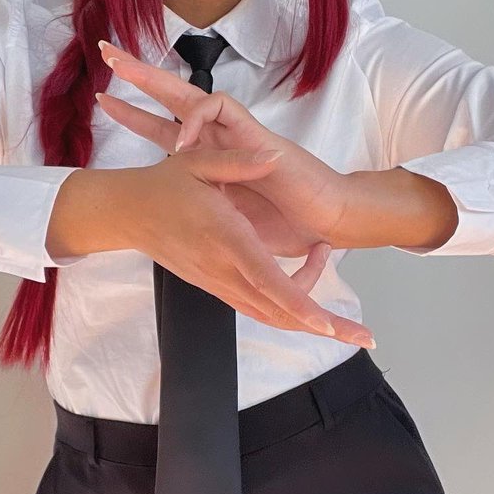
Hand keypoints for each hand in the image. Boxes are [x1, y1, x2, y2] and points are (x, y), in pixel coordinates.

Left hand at [95, 39, 350, 258]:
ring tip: (124, 71)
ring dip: (156, 81)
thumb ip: (203, 209)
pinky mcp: (254, 133)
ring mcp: (237, 134)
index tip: (105, 100)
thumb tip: (166, 216)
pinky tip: (181, 140)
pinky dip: (196, 118)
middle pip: (174, 97)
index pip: (166, 128)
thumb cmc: (288, 224)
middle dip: (140, 76)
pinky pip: (221, 108)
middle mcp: (221, 139)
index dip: (136, 115)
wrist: (325, 222)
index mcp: (211, 159)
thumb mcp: (228, 222)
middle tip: (106, 50)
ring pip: (192, 93)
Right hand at [117, 146, 375, 347]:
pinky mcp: (218, 286)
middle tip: (365, 337)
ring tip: (348, 327)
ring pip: (271, 314)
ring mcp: (220, 283)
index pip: (266, 279)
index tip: (326, 323)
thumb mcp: (197, 162)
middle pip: (279, 310)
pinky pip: (258, 307)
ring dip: (310, 323)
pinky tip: (311, 307)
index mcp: (225, 238)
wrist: (128, 214)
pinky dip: (289, 309)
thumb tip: (274, 156)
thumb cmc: (164, 185)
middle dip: (323, 326)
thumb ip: (238, 161)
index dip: (299, 301)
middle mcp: (225, 269)